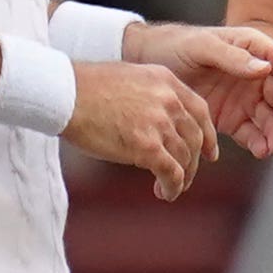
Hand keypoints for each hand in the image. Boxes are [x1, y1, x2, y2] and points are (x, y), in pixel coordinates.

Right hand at [65, 59, 217, 199]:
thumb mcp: (128, 79)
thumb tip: (155, 122)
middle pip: (195, 137)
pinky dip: (172, 186)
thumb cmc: (84, 88)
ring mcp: (159, 122)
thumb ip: (149, 96)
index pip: (199, 111)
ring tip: (170, 188)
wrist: (62, 93)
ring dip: (181, 177)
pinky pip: (172, 172)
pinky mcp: (147, 145)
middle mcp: (168, 100)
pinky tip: (166, 193)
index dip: (208, 135)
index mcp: (165, 80)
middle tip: (187, 176)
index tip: (209, 152)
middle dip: (194, 161)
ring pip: (185, 157)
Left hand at [131, 20, 272, 156]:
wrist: (146, 64)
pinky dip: (259, 143)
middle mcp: (256, 75)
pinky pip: (253, 133)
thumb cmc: (173, 45)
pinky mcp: (234, 118)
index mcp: (255, 49)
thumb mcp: (201, 46)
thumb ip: (232, 56)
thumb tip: (265, 69)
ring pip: (272, 119)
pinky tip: (261, 151)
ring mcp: (246, 98)